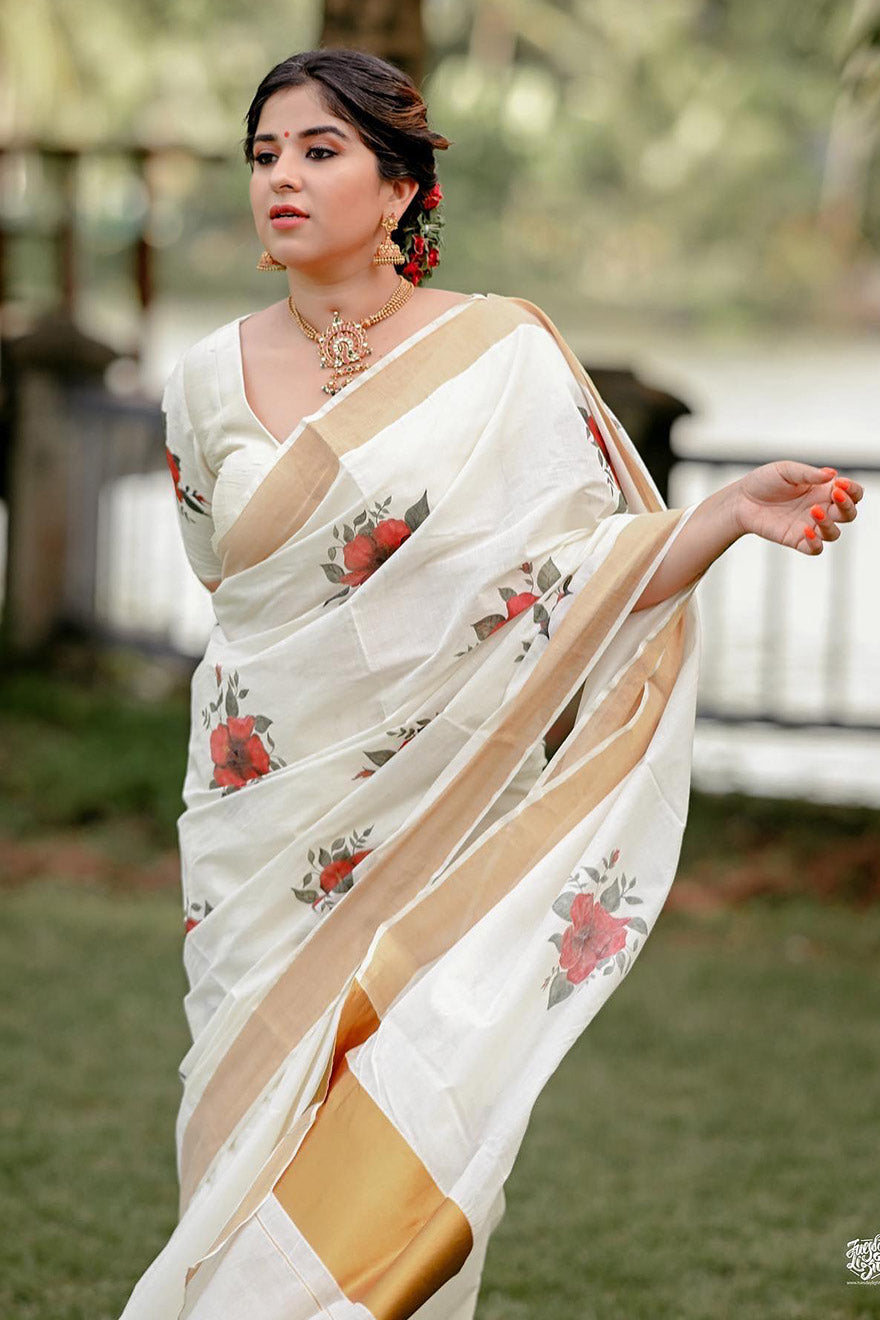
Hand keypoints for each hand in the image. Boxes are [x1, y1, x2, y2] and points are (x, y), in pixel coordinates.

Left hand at [735, 461, 863, 554]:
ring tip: (813, 510)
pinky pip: (815, 548)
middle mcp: (821, 509)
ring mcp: (809, 526)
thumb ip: (808, 474)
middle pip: (848, 514)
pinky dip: (815, 542)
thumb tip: (832, 475)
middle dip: (847, 506)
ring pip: (834, 533)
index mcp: (823, 490)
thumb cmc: (764, 481)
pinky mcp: (796, 540)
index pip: (852, 494)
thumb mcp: (786, 470)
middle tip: (833, 494)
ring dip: (829, 524)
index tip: (839, 484)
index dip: (852, 490)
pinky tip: (806, 530)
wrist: (740, 500)